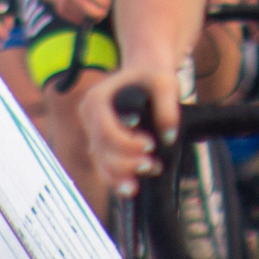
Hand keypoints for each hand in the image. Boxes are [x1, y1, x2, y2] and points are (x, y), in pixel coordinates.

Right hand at [82, 66, 181, 194]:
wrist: (145, 72)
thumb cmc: (154, 76)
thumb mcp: (165, 84)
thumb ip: (168, 108)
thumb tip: (168, 138)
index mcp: (97, 99)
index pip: (105, 131)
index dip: (126, 144)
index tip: (150, 145)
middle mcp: (89, 117)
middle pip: (101, 150)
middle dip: (126, 163)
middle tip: (153, 164)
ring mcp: (92, 132)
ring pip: (100, 163)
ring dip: (123, 175)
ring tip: (151, 170)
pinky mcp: (100, 144)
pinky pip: (104, 167)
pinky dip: (119, 178)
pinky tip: (136, 185)